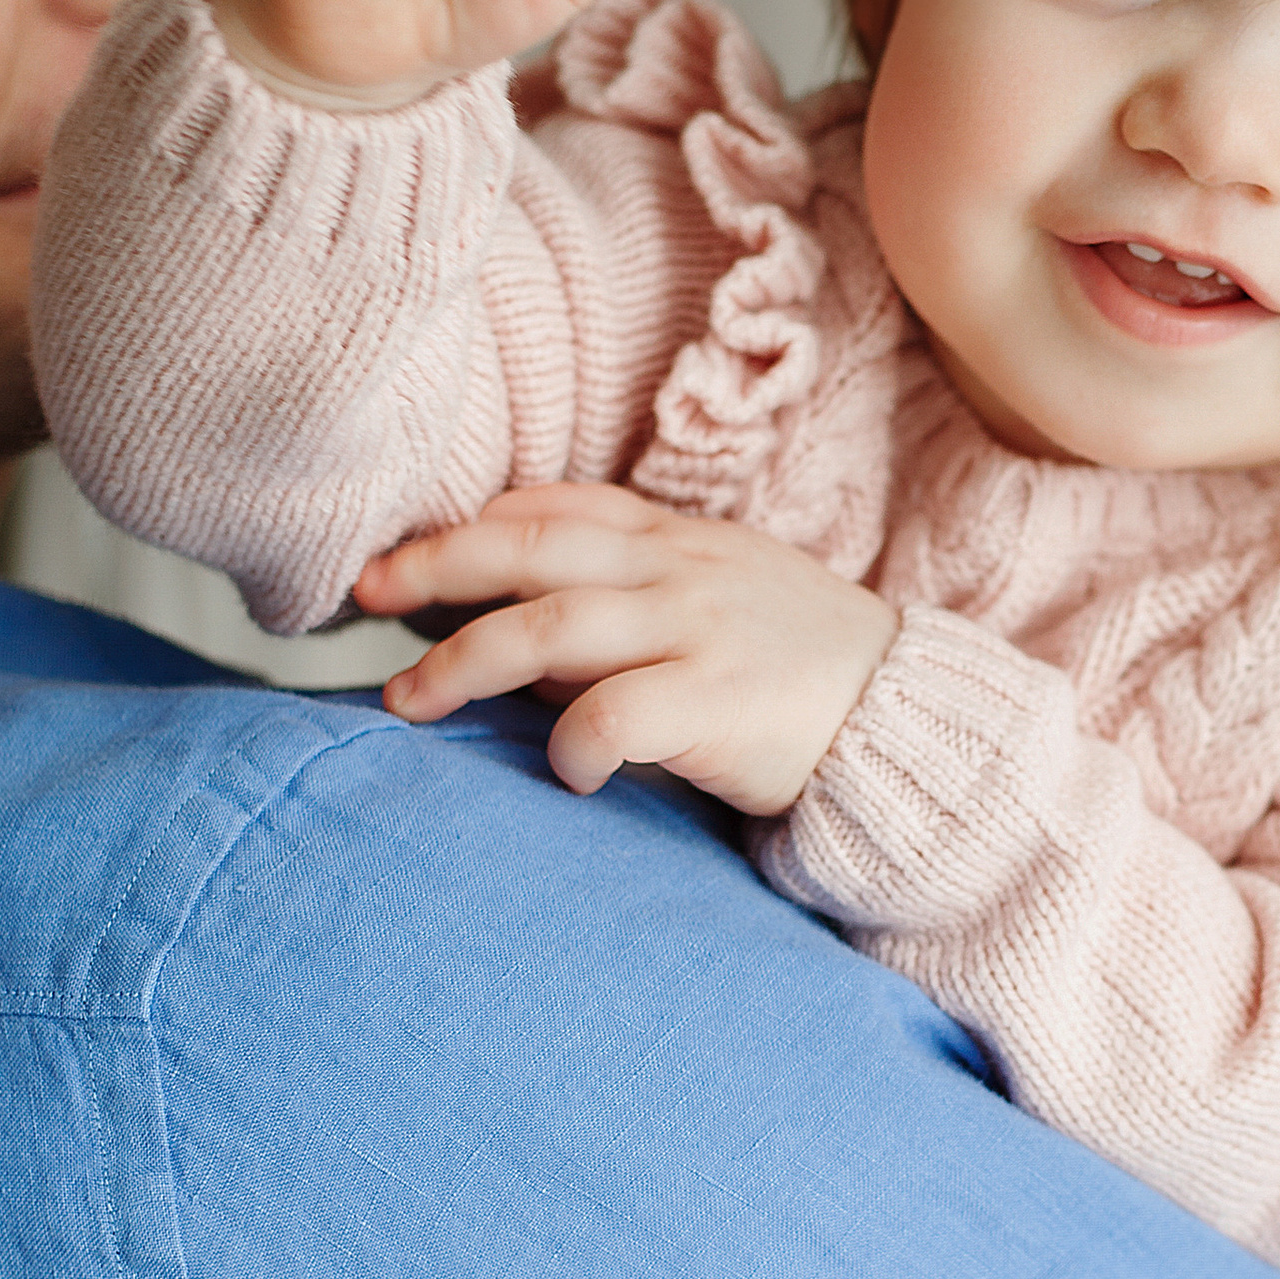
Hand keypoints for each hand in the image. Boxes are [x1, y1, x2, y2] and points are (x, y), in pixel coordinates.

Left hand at [356, 484, 899, 814]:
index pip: (557, 508)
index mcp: (678, 541)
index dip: (474, 523)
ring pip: (550, 628)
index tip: (405, 554)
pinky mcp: (720, 702)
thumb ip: (631, 596)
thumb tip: (523, 622)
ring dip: (465, 661)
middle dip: (436, 567)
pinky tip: (558, 770)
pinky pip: (619, 714)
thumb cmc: (804, 668)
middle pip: (528, 552)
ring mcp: (698, 632)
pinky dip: (573, 741)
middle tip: (368, 595)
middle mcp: (677, 573)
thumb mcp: (722, 598)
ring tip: (408, 700)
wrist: (911, 716)